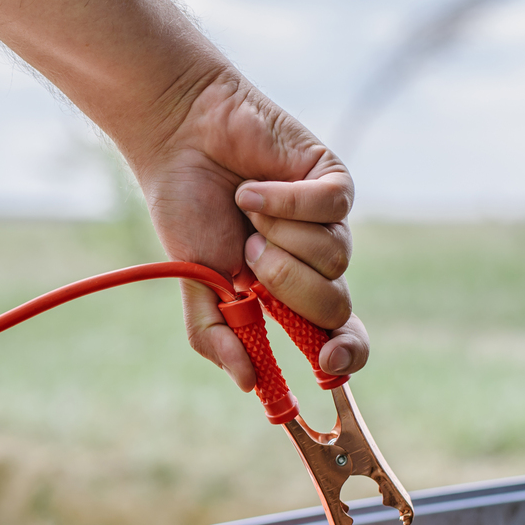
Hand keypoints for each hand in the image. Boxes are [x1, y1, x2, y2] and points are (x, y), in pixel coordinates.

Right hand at [133, 73, 369, 391]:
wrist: (181, 142)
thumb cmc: (188, 210)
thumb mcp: (195, 284)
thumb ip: (217, 335)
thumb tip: (250, 383)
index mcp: (288, 297)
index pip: (340, 339)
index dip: (344, 357)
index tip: (323, 363)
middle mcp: (315, 264)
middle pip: (334, 305)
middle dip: (286, 285)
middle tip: (249, 254)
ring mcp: (328, 223)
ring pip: (334, 257)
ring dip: (278, 236)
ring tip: (247, 211)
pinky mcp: (333, 181)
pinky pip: (329, 206)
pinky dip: (284, 200)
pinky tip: (254, 186)